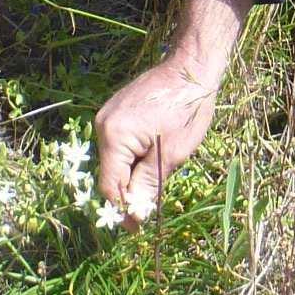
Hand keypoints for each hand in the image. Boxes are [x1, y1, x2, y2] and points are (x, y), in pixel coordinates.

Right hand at [93, 0, 248, 221]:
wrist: (192, 67)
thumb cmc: (187, 110)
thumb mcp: (171, 155)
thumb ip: (147, 185)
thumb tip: (133, 216)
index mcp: (113, 136)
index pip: (109, 186)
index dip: (123, 209)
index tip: (137, 227)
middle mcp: (103, 125)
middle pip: (111, 173)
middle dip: (130, 189)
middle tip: (155, 200)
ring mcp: (108, 116)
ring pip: (117, 160)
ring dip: (134, 172)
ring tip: (161, 168)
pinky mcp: (117, 112)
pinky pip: (121, 145)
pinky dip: (135, 156)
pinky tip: (155, 153)